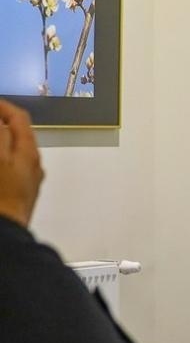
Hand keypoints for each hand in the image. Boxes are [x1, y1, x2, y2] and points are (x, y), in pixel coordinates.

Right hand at [0, 100, 44, 227]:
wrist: (5, 235)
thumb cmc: (0, 197)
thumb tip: (0, 121)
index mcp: (28, 152)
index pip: (19, 117)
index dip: (2, 106)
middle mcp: (33, 164)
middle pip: (17, 133)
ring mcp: (27, 180)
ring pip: (13, 151)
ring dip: (0, 141)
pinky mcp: (20, 193)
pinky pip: (10, 167)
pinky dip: (2, 157)